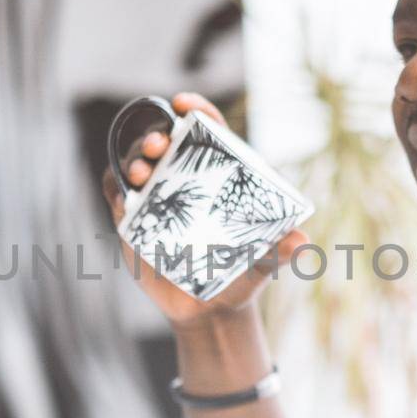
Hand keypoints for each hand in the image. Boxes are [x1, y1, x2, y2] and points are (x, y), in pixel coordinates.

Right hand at [102, 91, 308, 331]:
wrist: (211, 311)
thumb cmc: (241, 276)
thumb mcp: (265, 262)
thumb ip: (281, 251)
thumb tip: (301, 243)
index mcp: (218, 175)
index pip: (208, 131)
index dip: (197, 111)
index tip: (186, 105)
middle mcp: (184, 178)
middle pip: (166, 142)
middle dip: (157, 135)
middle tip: (159, 146)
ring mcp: (156, 197)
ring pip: (137, 165)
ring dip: (133, 161)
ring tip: (141, 174)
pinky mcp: (133, 220)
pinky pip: (117, 196)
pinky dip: (115, 190)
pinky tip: (121, 198)